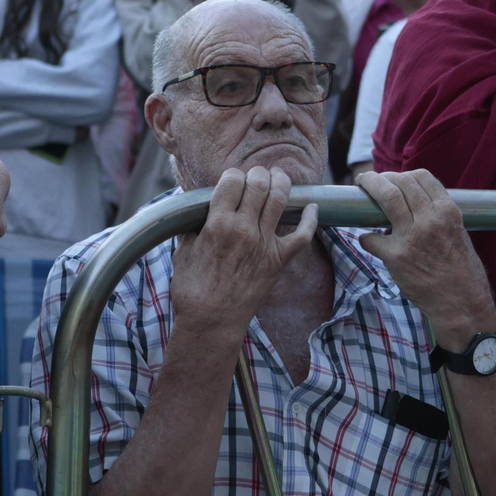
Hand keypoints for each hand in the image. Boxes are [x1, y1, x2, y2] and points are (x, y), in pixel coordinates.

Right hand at [171, 166, 318, 338]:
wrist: (211, 322)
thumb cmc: (192, 289)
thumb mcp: (183, 250)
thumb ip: (193, 225)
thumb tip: (197, 207)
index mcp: (216, 224)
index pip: (232, 180)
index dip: (233, 175)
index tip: (233, 180)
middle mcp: (243, 229)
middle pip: (259, 183)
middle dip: (259, 173)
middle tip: (257, 176)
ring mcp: (264, 244)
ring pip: (280, 199)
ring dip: (281, 182)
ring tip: (278, 179)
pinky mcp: (279, 260)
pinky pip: (303, 235)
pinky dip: (310, 219)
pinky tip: (311, 207)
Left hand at [355, 170, 495, 347]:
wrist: (461, 303)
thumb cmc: (462, 270)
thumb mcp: (458, 232)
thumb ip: (437, 215)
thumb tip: (411, 203)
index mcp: (448, 211)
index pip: (421, 177)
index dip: (402, 174)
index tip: (392, 178)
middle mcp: (431, 219)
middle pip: (400, 182)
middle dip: (380, 178)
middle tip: (368, 181)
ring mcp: (412, 237)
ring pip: (386, 197)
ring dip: (368, 187)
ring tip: (361, 188)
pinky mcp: (396, 257)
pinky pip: (370, 238)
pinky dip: (366, 237)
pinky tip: (369, 240)